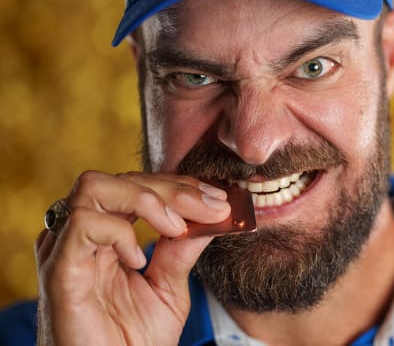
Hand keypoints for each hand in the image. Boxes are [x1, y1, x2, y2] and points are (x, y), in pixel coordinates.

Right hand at [35, 171, 231, 345]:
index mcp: (101, 236)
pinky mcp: (58, 271)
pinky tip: (138, 259)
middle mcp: (78, 237)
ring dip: (146, 199)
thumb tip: (214, 211)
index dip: (178, 185)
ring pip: (94, 187)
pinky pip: (82, 225)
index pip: (136, 186)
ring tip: (176, 228)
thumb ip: (183, 248)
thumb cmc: (130, 341)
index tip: (218, 197)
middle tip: (212, 206)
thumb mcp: (168, 287)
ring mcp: (63, 250)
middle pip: (119, 179)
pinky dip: (119, 232)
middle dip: (172, 188)